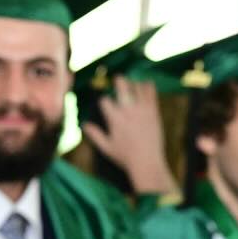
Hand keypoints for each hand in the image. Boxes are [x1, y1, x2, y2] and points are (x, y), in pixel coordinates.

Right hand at [81, 77, 177, 195]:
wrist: (147, 161)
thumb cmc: (124, 156)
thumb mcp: (106, 147)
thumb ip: (94, 134)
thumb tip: (84, 124)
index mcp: (114, 119)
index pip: (105, 101)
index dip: (104, 100)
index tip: (105, 103)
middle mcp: (128, 112)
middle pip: (122, 88)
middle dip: (118, 81)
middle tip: (118, 78)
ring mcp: (142, 110)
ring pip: (137, 88)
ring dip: (134, 83)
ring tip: (132, 82)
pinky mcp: (153, 112)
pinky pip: (151, 94)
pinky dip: (148, 86)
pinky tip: (146, 83)